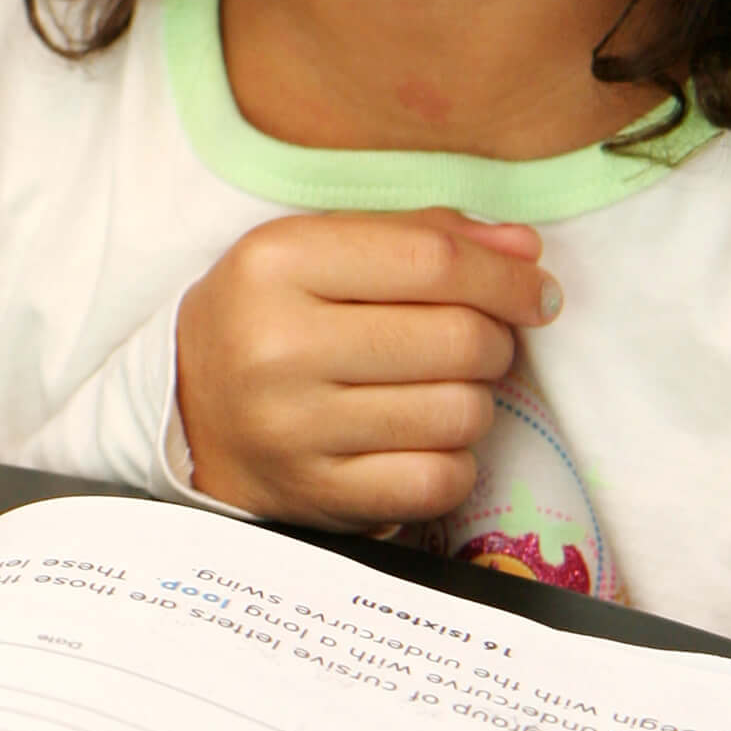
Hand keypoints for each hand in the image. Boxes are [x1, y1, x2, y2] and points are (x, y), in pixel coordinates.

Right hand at [175, 208, 561, 529]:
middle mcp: (277, 345)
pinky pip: (438, 480)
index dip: (506, 276)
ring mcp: (294, 428)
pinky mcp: (318, 494)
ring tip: (442, 386)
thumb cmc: (273, 312)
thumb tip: (526, 251)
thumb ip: (422, 235)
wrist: (191, 409)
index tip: (538, 291)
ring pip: (460, 412)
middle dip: (495, 338)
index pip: (431, 261)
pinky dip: (453, 459)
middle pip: (458, 338)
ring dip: (474, 399)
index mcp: (276, 262)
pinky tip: (425, 437)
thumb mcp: (322, 248)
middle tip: (481, 339)